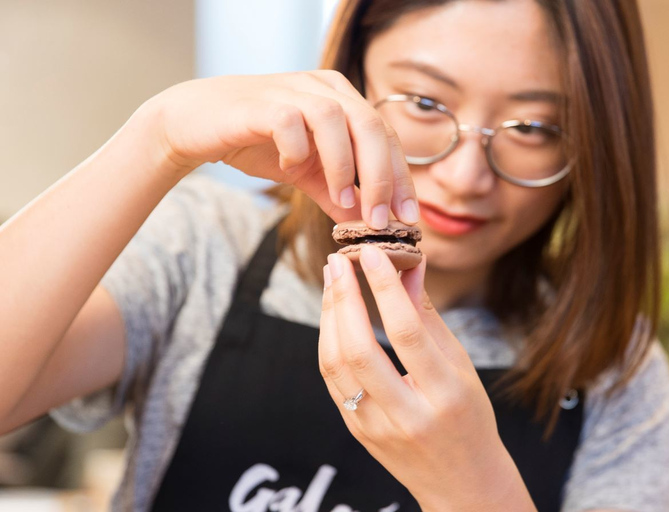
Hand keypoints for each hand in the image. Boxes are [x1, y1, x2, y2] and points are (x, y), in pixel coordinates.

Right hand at [132, 71, 417, 227]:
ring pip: (336, 120)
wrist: (196, 124)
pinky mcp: (262, 101)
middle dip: (382, 176)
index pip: (386, 136)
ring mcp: (294, 89)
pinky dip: (298, 150)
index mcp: (343, 100)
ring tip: (343, 200)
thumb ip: (337, 193)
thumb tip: (369, 224)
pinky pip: (291, 122)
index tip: (408, 216)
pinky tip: (290, 169)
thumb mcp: (306, 172)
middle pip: (371, 125)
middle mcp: (324, 88)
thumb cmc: (257, 142)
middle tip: (381, 219)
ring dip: (345, 166)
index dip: (400, 177)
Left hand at [318, 246, 535, 510]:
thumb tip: (410, 267)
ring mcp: (376, 428)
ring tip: (333, 280)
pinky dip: (329, 342)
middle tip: (339, 260)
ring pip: (337, 365)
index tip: (370, 253)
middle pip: (361, 349)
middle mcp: (407, 414)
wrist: (462, 484)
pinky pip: (333, 381)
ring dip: (329, 316)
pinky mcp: (357, 432)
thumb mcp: (461, 367)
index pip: (407, 333)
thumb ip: (429, 318)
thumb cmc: (469, 419)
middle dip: (344, 298)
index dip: (385, 288)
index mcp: (445, 395)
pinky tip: (333, 315)